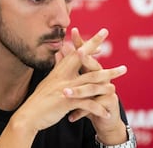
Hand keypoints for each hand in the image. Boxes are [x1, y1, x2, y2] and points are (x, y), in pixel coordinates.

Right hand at [6, 29, 121, 134]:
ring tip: (119, 86)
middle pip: (88, 64)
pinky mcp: (67, 101)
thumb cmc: (39, 99)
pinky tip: (107, 114)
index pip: (78, 53)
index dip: (90, 44)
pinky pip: (88, 104)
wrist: (28, 115)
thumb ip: (58, 69)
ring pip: (92, 82)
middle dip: (108, 67)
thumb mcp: (49, 81)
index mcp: (60, 70)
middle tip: (123, 66)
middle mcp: (64, 76)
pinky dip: (98, 109)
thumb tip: (62, 57)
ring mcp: (66, 88)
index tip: (101, 37)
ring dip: (108, 83)